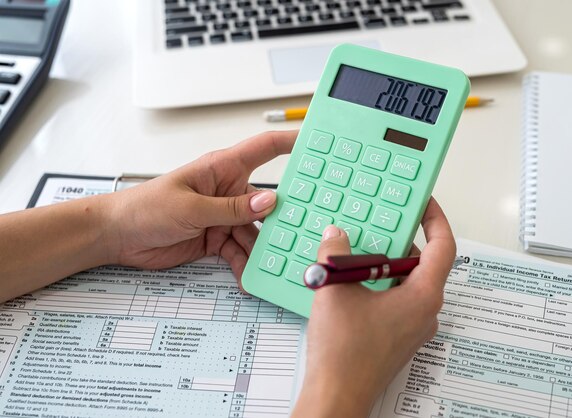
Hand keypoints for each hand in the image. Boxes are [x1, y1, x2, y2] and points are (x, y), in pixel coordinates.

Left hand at [105, 130, 296, 282]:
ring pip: (255, 232)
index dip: (291, 142)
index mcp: (222, 169)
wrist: (118, 236)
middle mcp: (228, 191)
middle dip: (283, 217)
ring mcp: (223, 216)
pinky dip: (244, 265)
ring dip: (263, 250)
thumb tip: (269, 201)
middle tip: (302, 230)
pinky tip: (249, 277)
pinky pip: (239, 251)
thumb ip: (230, 208)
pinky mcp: (216, 238)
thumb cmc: (144, 207)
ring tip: (274, 264)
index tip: (317, 144)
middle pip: (266, 201)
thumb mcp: (190, 208)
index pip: (264, 149)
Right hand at [292, 198, 455, 417]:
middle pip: (424, 263)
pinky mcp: (397, 337)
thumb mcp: (335, 288)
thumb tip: (336, 236)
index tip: (424, 204)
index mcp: (422, 296)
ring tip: (360, 250)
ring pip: (408, 283)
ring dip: (387, 264)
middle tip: (382, 223)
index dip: (436, 219)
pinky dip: (381, 284)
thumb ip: (336, 253)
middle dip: (401, 240)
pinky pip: (396, 300)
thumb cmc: (344, 353)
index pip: (444, 247)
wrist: (336, 394)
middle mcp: (425, 312)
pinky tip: (353, 281)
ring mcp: (412, 327)